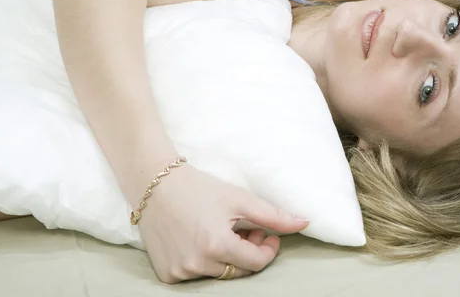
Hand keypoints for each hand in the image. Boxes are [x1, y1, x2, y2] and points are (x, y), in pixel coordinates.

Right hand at [135, 165, 308, 282]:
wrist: (154, 184)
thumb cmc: (199, 188)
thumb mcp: (239, 199)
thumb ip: (273, 215)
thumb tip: (305, 223)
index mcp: (217, 246)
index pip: (257, 263)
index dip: (268, 249)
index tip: (268, 234)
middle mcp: (197, 264)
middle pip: (238, 271)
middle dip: (249, 252)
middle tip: (248, 230)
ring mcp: (179, 272)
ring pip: (218, 274)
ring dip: (228, 257)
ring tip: (225, 231)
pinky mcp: (166, 274)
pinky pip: (195, 274)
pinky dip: (204, 261)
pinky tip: (201, 239)